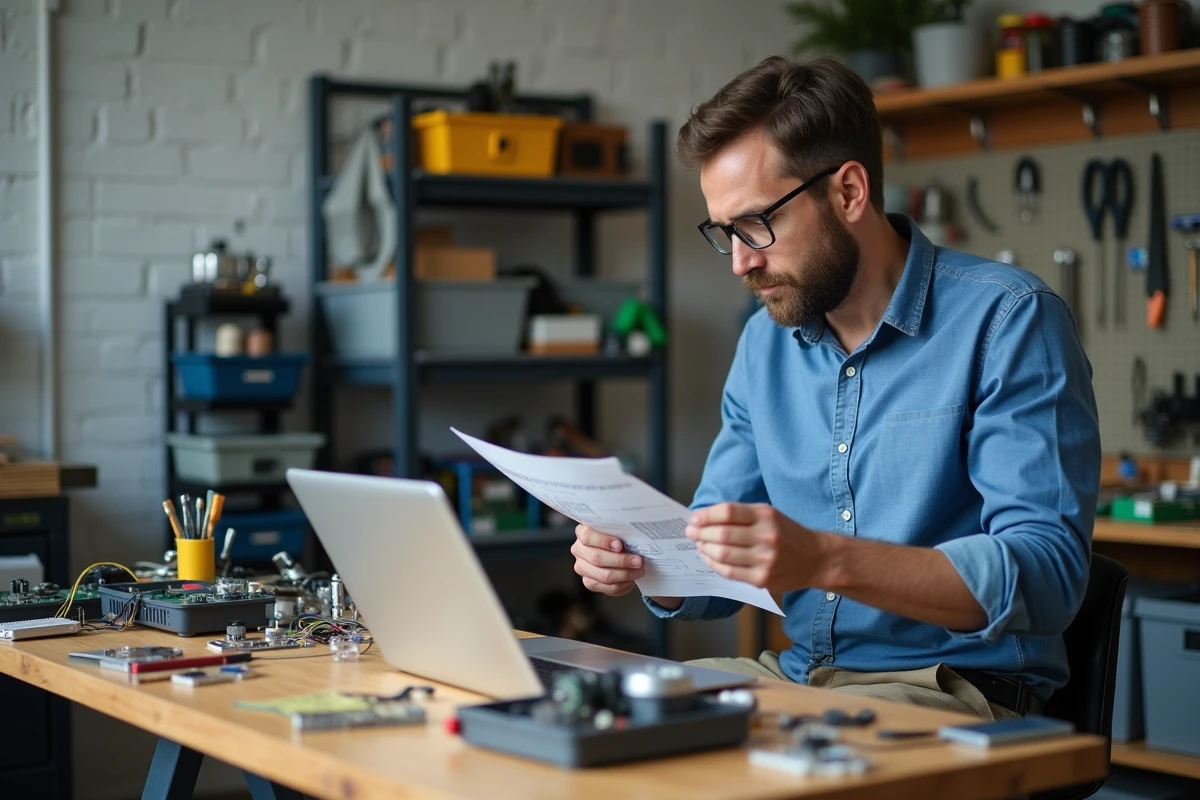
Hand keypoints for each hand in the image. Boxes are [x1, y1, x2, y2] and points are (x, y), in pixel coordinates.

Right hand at [571, 524, 644, 596]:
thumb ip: (620, 533)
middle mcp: (578, 550)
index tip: (620, 545)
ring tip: (639, 570)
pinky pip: (608, 587)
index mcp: (582, 532)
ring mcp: (582, 568)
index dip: (604, 541)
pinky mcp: (589, 582)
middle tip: (638, 561)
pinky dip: (623, 584)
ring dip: (625, 574)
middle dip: (621, 560)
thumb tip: (634, 538)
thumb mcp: (617, 532)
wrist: (616, 554)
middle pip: (596, 558)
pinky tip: (632, 579)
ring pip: (604, 575)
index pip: (587, 536)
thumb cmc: (617, 539)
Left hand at [686, 503, 822, 595]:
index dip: (706, 515)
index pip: (728, 512)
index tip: (694, 518)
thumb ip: (740, 514)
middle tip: (690, 532)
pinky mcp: (762, 579)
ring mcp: (765, 560)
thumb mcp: (769, 514)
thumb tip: (704, 518)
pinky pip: (729, 572)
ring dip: (705, 549)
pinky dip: (714, 564)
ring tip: (699, 545)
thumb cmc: (787, 533)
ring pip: (723, 555)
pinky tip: (709, 558)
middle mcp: (767, 537)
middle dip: (700, 533)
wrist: (815, 558)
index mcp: (767, 516)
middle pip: (722, 535)